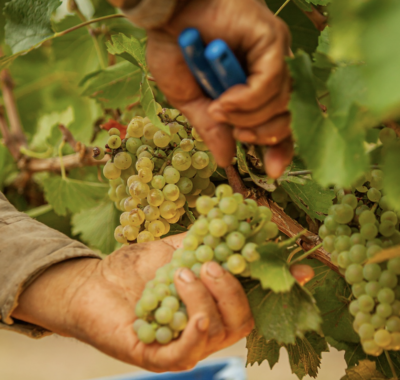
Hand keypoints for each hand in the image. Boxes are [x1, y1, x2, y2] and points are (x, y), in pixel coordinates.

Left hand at [11, 234, 253, 371]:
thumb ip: (196, 242)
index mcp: (208, 307)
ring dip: (203, 301)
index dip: (243, 282)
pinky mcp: (153, 356)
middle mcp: (200, 331)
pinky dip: (195, 337)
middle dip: (229, 293)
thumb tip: (224, 223)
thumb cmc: (132, 269)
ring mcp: (178, 345)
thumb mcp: (169, 250)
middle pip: (237, 324)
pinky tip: (198, 318)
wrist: (91, 282)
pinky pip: (183, 355)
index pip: (241, 304)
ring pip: (212, 335)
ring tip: (180, 274)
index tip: (232, 254)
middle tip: (207, 266)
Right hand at [146, 0, 292, 177]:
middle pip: (288, 117)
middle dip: (261, 135)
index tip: (271, 171)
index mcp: (252, 90)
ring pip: (281, 102)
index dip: (280, 149)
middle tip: (235, 131)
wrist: (165, 15)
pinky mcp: (271, 38)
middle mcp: (269, 73)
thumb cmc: (176, 52)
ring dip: (248, 115)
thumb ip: (211, 129)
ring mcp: (274, 54)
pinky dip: (247, 99)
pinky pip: (271, 81)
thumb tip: (226, 159)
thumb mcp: (189, 101)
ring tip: (218, 108)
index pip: (279, 124)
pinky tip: (224, 99)